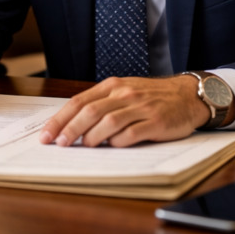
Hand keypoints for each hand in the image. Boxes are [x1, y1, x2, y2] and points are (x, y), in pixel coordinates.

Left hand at [39, 75, 210, 147]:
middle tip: (58, 144)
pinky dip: (118, 142)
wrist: (188, 95)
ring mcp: (141, 107)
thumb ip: (102, 104)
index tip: (46, 134)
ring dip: (92, 137)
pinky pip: (131, 134)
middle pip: (90, 112)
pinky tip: (112, 147)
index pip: (78, 102)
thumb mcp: (125, 91)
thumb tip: (73, 125)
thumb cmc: (152, 96)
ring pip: (108, 123)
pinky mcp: (156, 122)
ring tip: (83, 147)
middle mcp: (124, 94)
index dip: (60, 119)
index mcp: (112, 86)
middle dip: (70, 129)